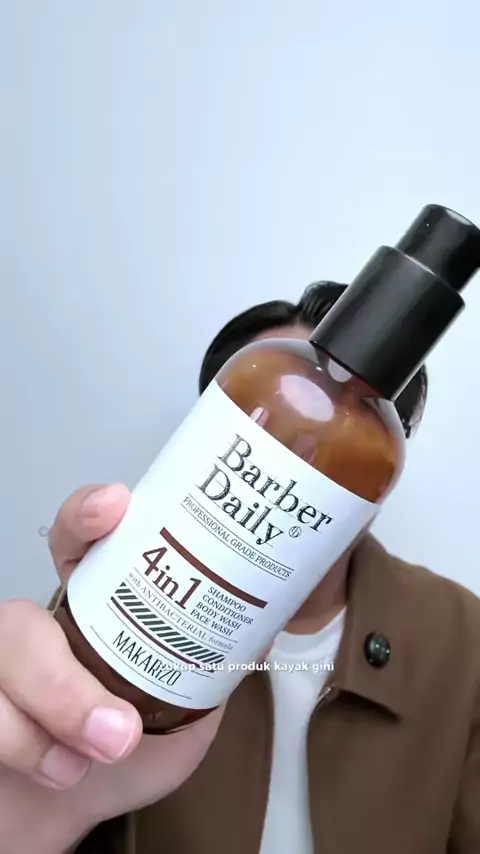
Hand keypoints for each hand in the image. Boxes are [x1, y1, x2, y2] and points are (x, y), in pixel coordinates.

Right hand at [0, 484, 222, 853]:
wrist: (80, 808)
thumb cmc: (129, 749)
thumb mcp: (186, 703)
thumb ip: (212, 666)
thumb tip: (266, 626)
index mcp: (89, 607)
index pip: (77, 543)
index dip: (87, 515)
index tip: (116, 504)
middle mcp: (38, 630)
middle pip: (20, 618)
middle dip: (61, 680)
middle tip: (117, 731)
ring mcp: (1, 672)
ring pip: (0, 668)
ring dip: (50, 726)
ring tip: (95, 760)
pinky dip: (26, 752)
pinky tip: (63, 772)